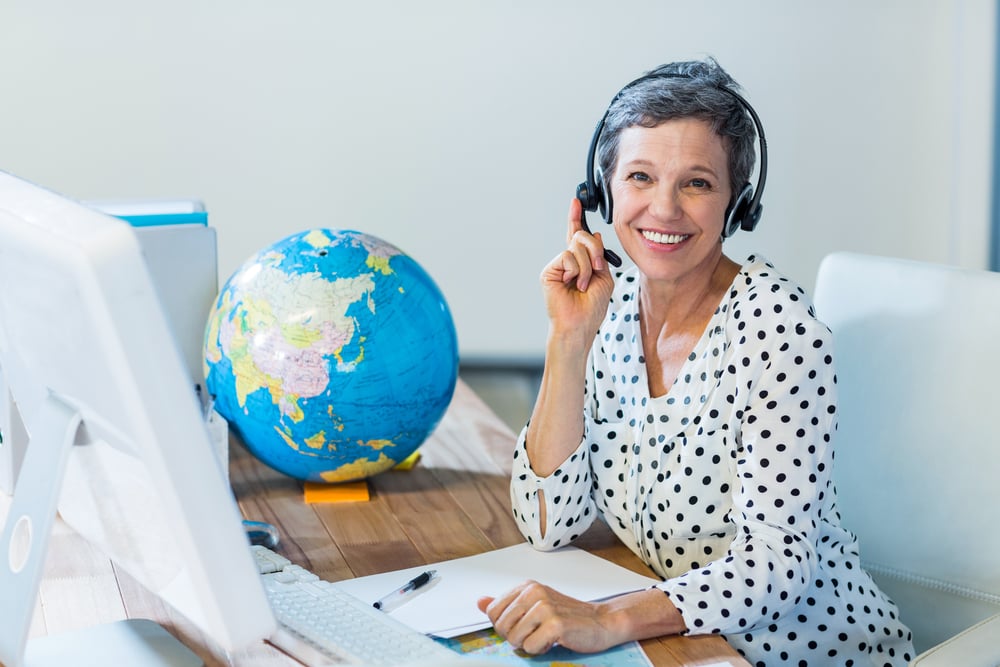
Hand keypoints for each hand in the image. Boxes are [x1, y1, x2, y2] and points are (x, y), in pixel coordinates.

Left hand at [476, 580, 619, 654]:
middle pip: (501, 627)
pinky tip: (555, 641)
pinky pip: (530, 648)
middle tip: (536, 633)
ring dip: (530, 644)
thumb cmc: (567, 616)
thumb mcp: (534, 604)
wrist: (601, 622)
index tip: (522, 626)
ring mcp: (545, 607)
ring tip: (546, 635)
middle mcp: (534, 592)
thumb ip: (506, 604)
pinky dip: (541, 650)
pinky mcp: (555, 624)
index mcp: (527, 586)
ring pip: (515, 640)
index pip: (492, 612)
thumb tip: (480, 602)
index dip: (504, 627)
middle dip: (516, 638)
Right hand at [540, 199, 615, 338]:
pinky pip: (567, 256)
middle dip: (594, 250)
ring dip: (587, 266)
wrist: (580, 324)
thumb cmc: (592, 307)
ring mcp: (557, 266)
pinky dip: (576, 271)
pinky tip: (574, 284)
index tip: (576, 203)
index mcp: (580, 263)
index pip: (577, 236)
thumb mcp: (605, 277)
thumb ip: (600, 255)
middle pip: (582, 236)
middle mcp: (567, 262)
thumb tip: (594, 233)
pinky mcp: (549, 271)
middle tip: (597, 267)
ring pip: (576, 247)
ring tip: (583, 284)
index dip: (576, 218)